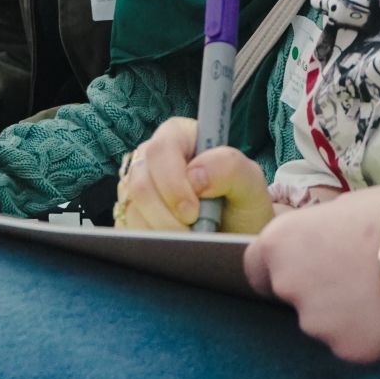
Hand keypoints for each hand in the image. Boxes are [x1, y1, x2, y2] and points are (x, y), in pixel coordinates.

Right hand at [116, 116, 274, 233]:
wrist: (235, 237)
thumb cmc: (241, 204)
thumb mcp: (250, 182)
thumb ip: (229, 167)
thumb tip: (194, 176)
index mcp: (179, 135)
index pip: (161, 149)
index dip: (173, 182)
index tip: (193, 211)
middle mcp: (152, 156)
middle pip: (140, 182)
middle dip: (167, 215)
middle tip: (194, 231)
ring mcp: (137, 184)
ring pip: (133, 208)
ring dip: (163, 231)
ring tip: (190, 238)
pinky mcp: (130, 212)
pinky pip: (129, 229)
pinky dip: (153, 243)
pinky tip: (175, 243)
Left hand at [244, 187, 379, 362]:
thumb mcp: (340, 208)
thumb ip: (315, 233)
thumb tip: (318, 242)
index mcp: (279, 244)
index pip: (255, 266)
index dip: (275, 268)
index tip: (298, 266)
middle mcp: (287, 286)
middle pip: (291, 295)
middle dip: (314, 289)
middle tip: (352, 276)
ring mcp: (315, 323)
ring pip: (322, 321)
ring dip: (341, 312)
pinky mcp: (345, 350)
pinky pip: (350, 341)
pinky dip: (365, 331)